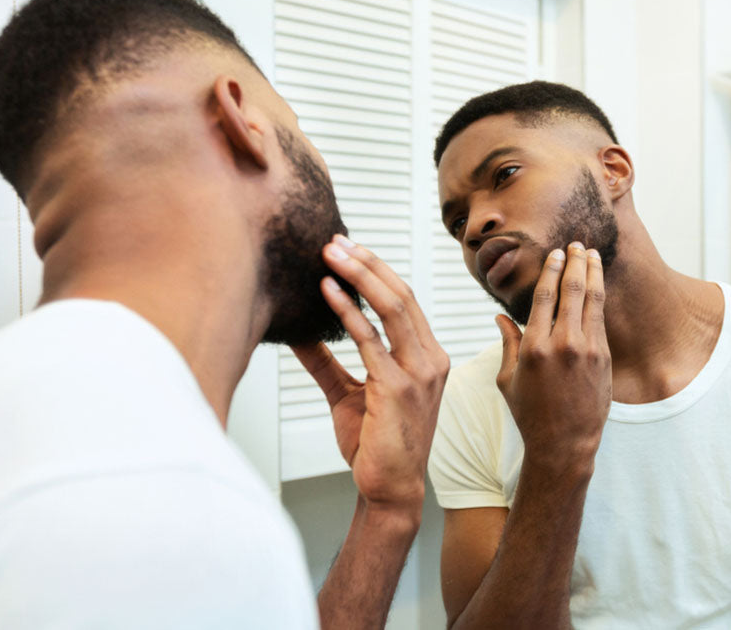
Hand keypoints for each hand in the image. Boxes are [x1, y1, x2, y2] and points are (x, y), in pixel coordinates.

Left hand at [292, 235, 448, 512]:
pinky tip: (328, 293)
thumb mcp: (348, 394)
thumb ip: (326, 362)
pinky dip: (348, 312)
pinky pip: (371, 341)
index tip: (348, 249)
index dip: (376, 270)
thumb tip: (299, 333)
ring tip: (330, 255)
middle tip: (335, 241)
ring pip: (393, 308)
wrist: (388, 490)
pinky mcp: (398, 389)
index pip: (404, 300)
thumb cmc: (376, 446)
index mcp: (427, 357)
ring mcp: (420, 373)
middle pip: (401, 295)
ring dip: (359, 276)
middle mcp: (431, 360)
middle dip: (367, 263)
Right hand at [495, 242, 610, 473]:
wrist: (564, 443)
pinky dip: (600, 296)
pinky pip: (601, 318)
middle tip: (576, 244)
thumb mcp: (508, 380)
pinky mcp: (603, 358)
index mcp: (533, 347)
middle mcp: (561, 344)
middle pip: (571, 290)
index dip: (551, 270)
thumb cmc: (531, 414)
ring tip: (592, 254)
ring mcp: (587, 350)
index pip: (544, 296)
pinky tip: (598, 283)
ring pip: (591, 299)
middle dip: (575, 262)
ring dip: (592, 272)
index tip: (555, 253)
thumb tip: (500, 316)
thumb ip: (507, 343)